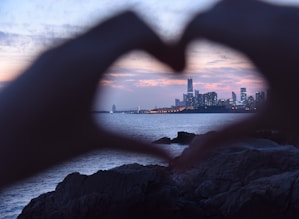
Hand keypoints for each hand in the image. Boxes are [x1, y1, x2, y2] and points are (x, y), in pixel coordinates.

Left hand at [0, 11, 183, 186]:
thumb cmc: (38, 150)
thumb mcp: (94, 143)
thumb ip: (137, 147)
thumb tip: (170, 160)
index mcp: (87, 65)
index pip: (139, 32)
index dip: (168, 46)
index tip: (179, 70)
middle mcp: (72, 47)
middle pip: (128, 17)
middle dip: (155, 36)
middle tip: (169, 65)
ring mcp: (59, 47)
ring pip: (109, 22)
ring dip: (135, 37)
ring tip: (149, 62)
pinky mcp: (51, 53)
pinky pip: (91, 34)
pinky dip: (115, 41)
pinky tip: (118, 67)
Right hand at [172, 0, 298, 168]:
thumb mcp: (270, 122)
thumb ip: (221, 138)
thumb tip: (184, 162)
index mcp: (264, 45)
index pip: (203, 24)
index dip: (181, 40)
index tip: (181, 64)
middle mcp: (281, 19)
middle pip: (218, 9)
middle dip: (197, 31)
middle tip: (191, 55)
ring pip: (241, 4)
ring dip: (221, 22)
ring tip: (216, 50)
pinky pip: (264, 8)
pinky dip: (244, 21)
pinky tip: (250, 46)